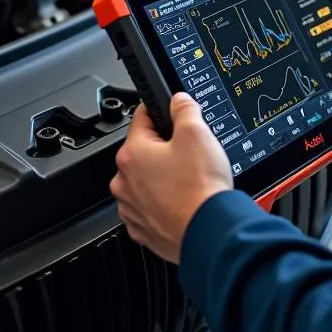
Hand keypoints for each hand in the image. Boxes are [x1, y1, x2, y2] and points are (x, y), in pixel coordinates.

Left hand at [110, 92, 232, 263]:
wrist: (208, 231)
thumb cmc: (199, 186)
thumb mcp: (197, 132)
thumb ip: (184, 109)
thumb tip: (178, 101)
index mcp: (132, 154)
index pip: (141, 117)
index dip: (161, 111)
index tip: (171, 112)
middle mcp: (124, 182)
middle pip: (144, 150)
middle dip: (165, 148)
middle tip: (189, 152)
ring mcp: (132, 208)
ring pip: (146, 180)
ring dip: (163, 176)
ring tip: (189, 178)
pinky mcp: (143, 229)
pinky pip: (150, 206)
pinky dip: (164, 201)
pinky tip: (183, 199)